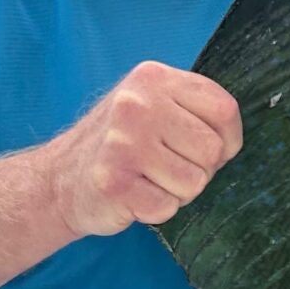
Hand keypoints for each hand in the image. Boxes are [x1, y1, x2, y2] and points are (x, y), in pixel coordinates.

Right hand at [45, 62, 243, 237]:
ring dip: (177, 192)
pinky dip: (155, 211)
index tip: (205, 150)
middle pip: (212, 150)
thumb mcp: (153, 106)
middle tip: (165, 168)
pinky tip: (132, 196)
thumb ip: (193, 109)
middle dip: (199, 170)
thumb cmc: (120, 146)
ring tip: (147, 180)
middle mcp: (137, 103)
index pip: (225, 110)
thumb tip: (232, 139)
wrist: (57, 180)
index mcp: (153, 78)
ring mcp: (123, 142)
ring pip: (194, 183)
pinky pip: (167, 208)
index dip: (227, 140)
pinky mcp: (114, 181)